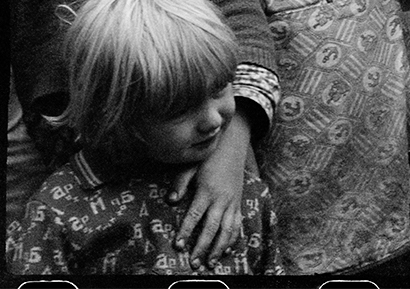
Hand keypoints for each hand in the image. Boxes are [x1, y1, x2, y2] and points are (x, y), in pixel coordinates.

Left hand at [170, 116, 249, 267]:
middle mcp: (222, 199)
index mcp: (208, 190)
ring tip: (211, 262)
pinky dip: (233, 238)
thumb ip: (180, 183)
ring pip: (228, 230)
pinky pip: (238, 224)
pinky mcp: (239, 203)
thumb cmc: (209, 157)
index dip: (186, 231)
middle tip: (193, 262)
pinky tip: (227, 250)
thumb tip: (170, 200)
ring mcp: (233, 202)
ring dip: (220, 248)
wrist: (233, 146)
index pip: (195, 215)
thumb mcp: (191, 166)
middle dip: (202, 247)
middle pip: (212, 228)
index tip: (178, 245)